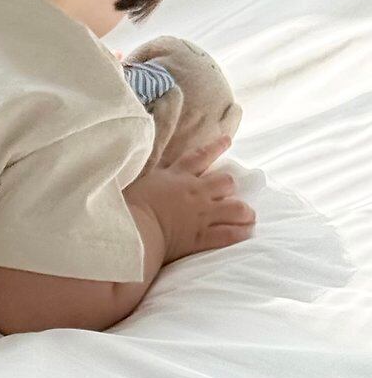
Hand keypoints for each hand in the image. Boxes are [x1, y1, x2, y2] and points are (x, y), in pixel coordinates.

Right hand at [125, 135, 254, 264]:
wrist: (132, 230)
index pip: (200, 156)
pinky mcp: (202, 237)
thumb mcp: (136, 182)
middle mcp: (195, 192)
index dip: (216, 147)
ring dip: (244, 211)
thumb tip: (134, 167)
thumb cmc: (127, 206)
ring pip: (235, 208)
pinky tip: (247, 232)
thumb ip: (147, 177)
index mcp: (176, 176)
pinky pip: (230, 234)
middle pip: (225, 181)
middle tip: (231, 191)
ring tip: (249, 214)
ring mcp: (201, 215)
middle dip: (230, 185)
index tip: (228, 140)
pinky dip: (240, 233)